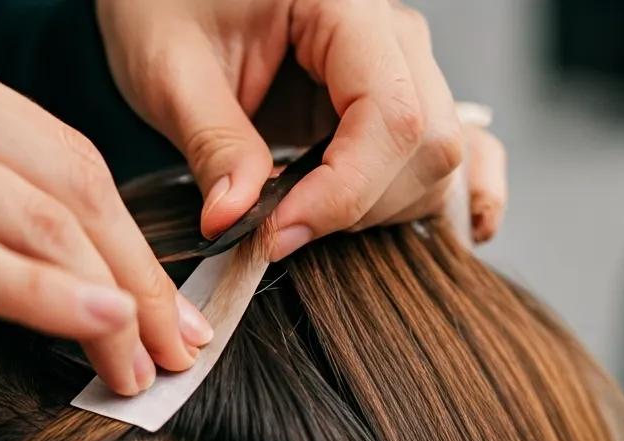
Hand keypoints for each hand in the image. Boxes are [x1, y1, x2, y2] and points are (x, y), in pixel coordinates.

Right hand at [0, 23, 211, 395]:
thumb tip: (65, 265)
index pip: (62, 152)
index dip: (127, 235)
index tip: (163, 301)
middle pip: (67, 185)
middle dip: (135, 274)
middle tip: (178, 343)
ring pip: (33, 222)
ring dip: (104, 302)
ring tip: (142, 366)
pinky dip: (44, 296)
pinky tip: (95, 330)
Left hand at [97, 0, 506, 257]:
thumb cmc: (165, 5)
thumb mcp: (171, 71)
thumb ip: (213, 145)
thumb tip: (236, 222)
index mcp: (344, 3)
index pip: (390, 114)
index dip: (343, 190)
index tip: (276, 235)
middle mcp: (391, 30)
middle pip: (428, 143)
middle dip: (357, 207)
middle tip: (273, 231)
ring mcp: (402, 65)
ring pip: (440, 160)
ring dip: (382, 212)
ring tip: (299, 218)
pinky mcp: (394, 99)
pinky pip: (458, 149)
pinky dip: (455, 195)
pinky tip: (445, 234)